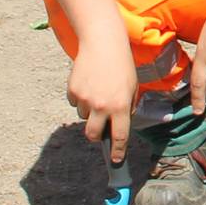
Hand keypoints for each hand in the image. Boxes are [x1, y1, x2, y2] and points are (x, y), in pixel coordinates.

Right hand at [68, 42, 137, 163]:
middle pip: (93, 135)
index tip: (116, 160)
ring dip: (90, 110)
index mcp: (121, 106)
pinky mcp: (73, 91)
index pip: (119, 136)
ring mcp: (85, 99)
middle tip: (100, 131)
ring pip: (84, 116)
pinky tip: (88, 83)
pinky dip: (80, 98)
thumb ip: (126, 107)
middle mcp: (102, 106)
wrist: (103, 43)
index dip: (118, 152)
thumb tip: (118, 124)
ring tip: (98, 90)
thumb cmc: (121, 65)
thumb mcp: (132, 87)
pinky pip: (75, 103)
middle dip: (96, 136)